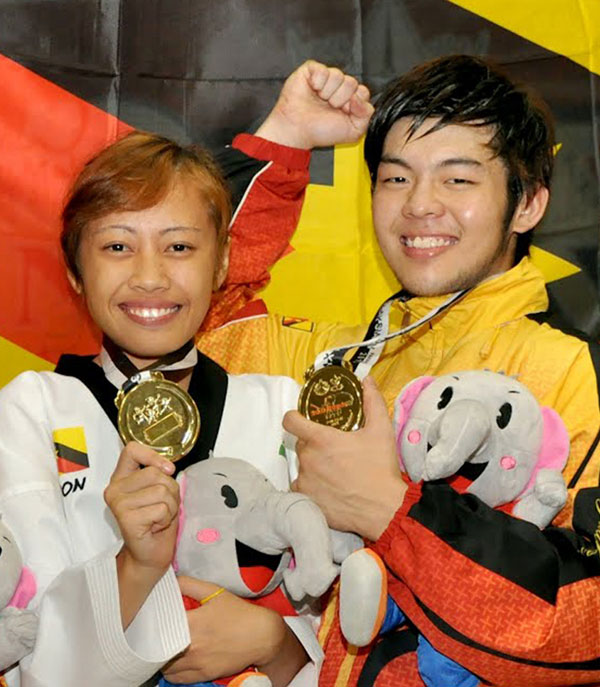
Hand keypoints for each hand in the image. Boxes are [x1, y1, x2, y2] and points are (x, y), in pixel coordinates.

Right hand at [104, 442, 178, 574]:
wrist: (151, 554)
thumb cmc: (157, 521)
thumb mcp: (160, 490)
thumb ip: (160, 475)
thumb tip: (168, 468)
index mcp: (121, 478)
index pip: (131, 450)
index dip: (152, 455)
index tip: (166, 469)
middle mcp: (115, 489)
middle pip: (155, 473)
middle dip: (170, 490)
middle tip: (162, 507)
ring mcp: (118, 503)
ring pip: (161, 491)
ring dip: (170, 506)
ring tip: (159, 518)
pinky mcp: (126, 518)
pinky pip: (161, 508)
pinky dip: (166, 518)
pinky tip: (155, 527)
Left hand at [163, 577, 306, 685]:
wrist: (262, 636)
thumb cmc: (239, 612)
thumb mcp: (215, 592)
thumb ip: (189, 584)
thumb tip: (170, 581)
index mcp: (192, 623)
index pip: (158, 627)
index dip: (149, 625)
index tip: (147, 621)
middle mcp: (191, 646)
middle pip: (158, 650)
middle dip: (153, 643)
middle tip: (153, 635)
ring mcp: (197, 663)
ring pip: (166, 668)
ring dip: (161, 659)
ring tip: (163, 649)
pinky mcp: (204, 675)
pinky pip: (178, 680)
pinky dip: (172, 673)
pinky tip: (174, 662)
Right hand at [255, 59, 373, 148]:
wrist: (297, 130)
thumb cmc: (320, 131)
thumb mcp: (353, 131)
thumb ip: (367, 115)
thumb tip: (360, 97)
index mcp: (349, 100)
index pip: (363, 92)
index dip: (354, 103)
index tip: (343, 112)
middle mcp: (338, 88)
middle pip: (351, 83)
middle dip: (340, 99)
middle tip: (328, 107)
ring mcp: (325, 78)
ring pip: (338, 75)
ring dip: (328, 93)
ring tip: (319, 100)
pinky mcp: (312, 70)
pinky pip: (323, 70)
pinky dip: (318, 83)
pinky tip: (312, 91)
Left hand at [286, 376, 406, 539]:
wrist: (384, 509)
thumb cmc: (381, 469)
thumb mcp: (381, 430)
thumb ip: (372, 401)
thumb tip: (367, 380)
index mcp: (321, 439)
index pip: (290, 421)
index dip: (294, 417)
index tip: (302, 420)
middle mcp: (308, 459)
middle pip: (300, 444)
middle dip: (313, 444)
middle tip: (333, 449)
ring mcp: (305, 482)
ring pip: (302, 467)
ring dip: (313, 466)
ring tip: (334, 471)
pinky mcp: (307, 501)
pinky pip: (301, 488)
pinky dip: (311, 487)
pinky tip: (328, 488)